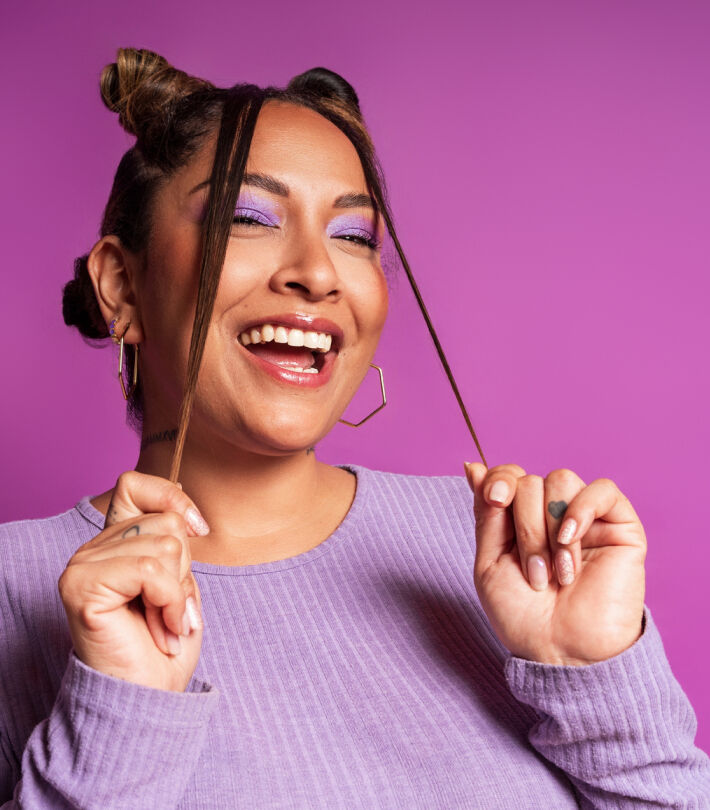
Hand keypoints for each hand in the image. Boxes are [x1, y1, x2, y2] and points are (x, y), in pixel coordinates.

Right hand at [58, 471, 208, 690]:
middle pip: (166, 521)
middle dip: (184, 569)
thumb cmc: (166, 643)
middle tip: (170, 608)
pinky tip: (161, 629)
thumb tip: (188, 516)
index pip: (133, 484)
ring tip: (165, 622)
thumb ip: (176, 543)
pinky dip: (170, 602)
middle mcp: (91, 549)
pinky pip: (152, 571)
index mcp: (112, 543)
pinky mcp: (82, 586)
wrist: (149, 697)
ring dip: (178, 592)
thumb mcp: (181, 581)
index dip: (172, 498)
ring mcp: (82, 566)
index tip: (198, 530)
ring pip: (165, 545)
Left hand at [464, 463, 646, 665]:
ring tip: (557, 573)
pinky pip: (602, 490)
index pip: (509, 475)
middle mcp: (553, 513)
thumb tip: (472, 465)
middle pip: (530, 481)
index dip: (499, 479)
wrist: (562, 653)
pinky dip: (581, 509)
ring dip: (550, 530)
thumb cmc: (523, 616)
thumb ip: (486, 513)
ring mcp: (588, 518)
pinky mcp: (621, 527)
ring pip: (560, 481)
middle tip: (534, 574)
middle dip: (525, 528)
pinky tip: (570, 540)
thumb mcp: (489, 562)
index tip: (495, 500)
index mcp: (521, 520)